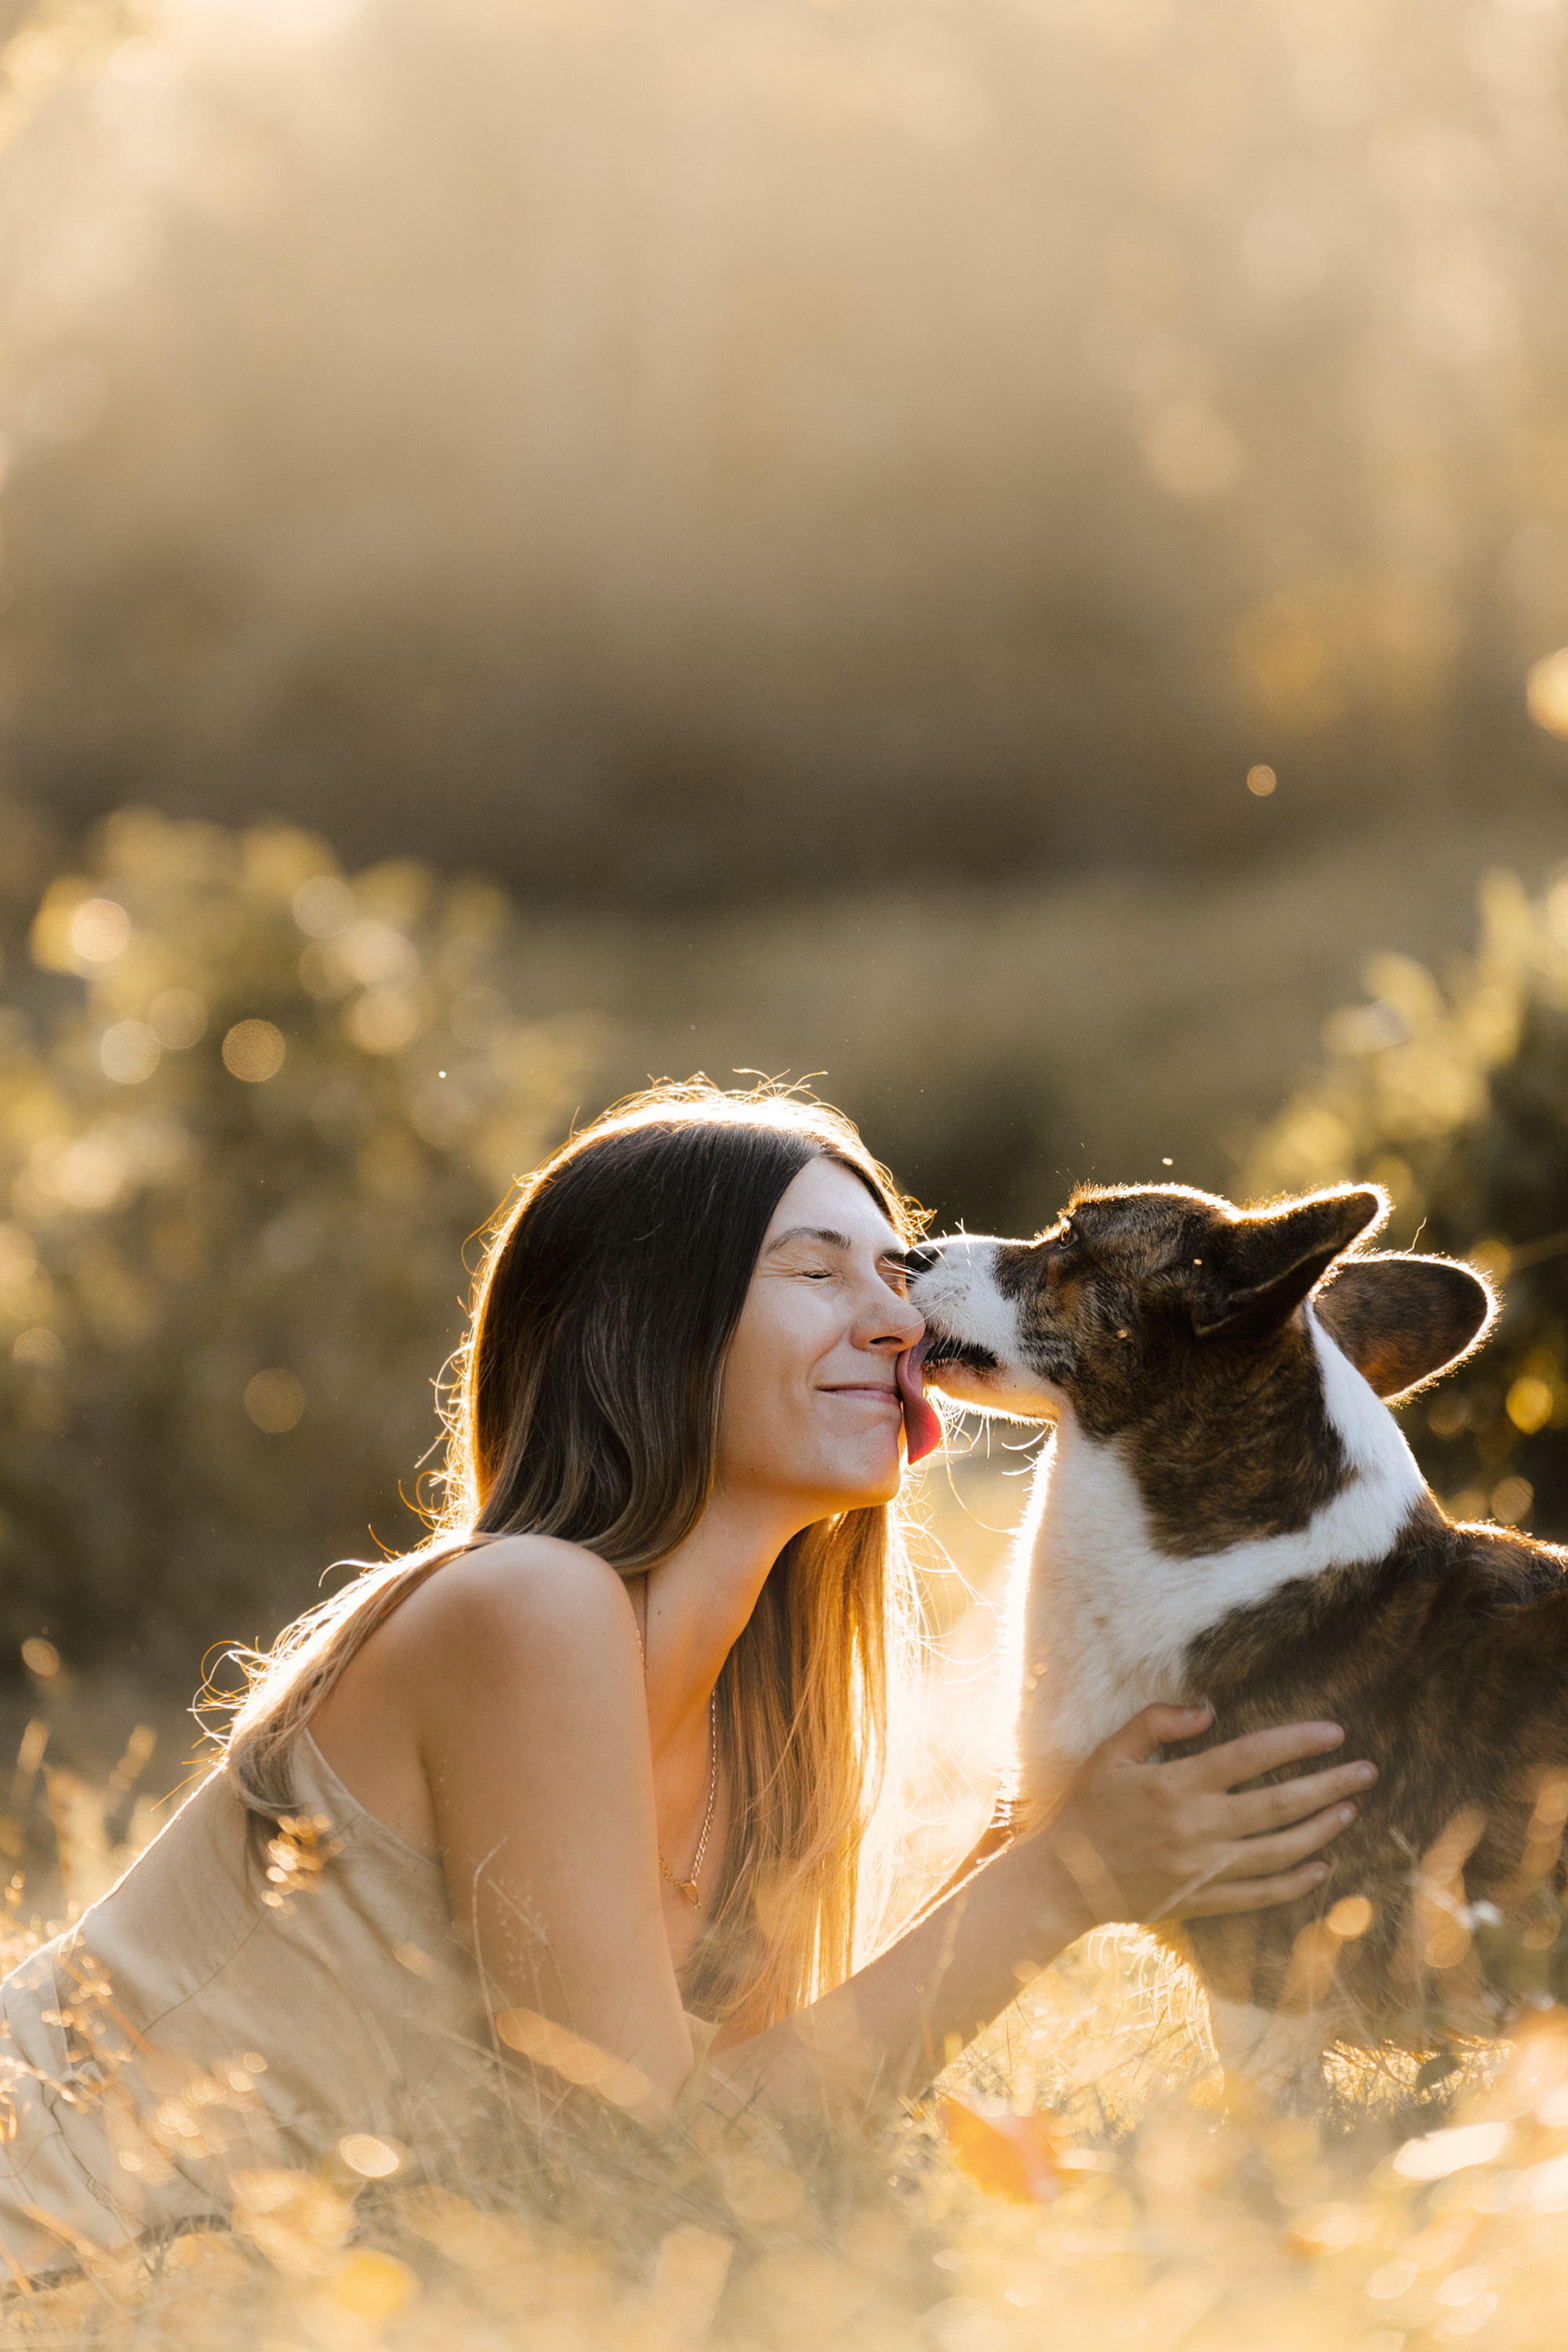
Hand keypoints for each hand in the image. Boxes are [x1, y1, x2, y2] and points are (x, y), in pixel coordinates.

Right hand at [1045, 1704, 1374, 1926]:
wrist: (1063, 1879)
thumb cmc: (1087, 1807)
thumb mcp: (1110, 1753)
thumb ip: (1156, 1724)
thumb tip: (1206, 1711)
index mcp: (1177, 1784)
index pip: (1251, 1756)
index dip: (1296, 1743)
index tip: (1334, 1734)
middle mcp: (1198, 1827)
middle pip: (1279, 1805)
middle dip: (1329, 1786)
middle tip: (1366, 1772)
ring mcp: (1204, 1868)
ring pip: (1279, 1850)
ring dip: (1321, 1831)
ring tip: (1348, 1811)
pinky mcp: (1203, 1900)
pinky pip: (1260, 1893)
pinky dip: (1295, 1882)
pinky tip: (1320, 1868)